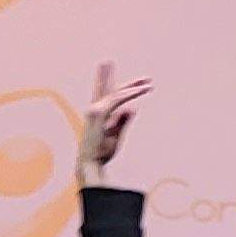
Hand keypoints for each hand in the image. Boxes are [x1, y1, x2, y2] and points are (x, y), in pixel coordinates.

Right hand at [74, 62, 151, 187]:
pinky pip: (117, 99)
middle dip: (121, 79)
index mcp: (99, 113)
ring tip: (145, 81)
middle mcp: (96, 109)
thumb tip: (133, 108)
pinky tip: (141, 89)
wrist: (90, 162)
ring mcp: (97, 110)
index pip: (111, 96)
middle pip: (109, 88)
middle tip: (137, 74)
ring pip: (116, 92)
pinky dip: (129, 93)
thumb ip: (122, 122)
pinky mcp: (100, 113)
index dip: (126, 89)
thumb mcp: (115, 135)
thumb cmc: (101, 152)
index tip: (142, 86)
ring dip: (133, 86)